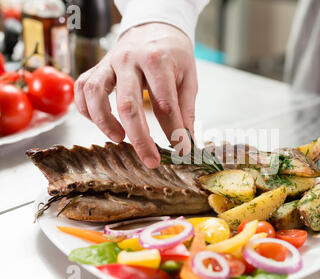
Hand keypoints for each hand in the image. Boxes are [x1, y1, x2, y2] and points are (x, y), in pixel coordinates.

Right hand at [74, 23, 197, 167]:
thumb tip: (187, 142)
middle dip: (140, 138)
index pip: (165, 104)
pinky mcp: (96, 68)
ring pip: (96, 94)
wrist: (153, 28)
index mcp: (157, 60)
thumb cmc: (172, 54)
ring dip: (105, 123)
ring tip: (120, 140)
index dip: (174, 131)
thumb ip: (186, 110)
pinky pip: (83, 89)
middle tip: (150, 160)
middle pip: (128, 104)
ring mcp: (109, 63)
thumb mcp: (187, 78)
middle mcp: (129, 60)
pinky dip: (87, 110)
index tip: (182, 151)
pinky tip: (102, 123)